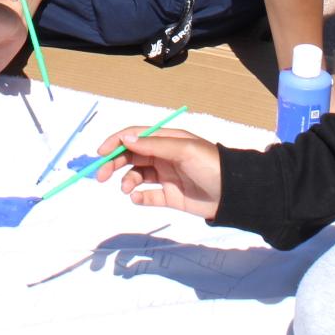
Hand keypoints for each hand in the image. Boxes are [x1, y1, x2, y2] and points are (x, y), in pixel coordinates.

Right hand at [93, 127, 222, 218]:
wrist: (233, 193)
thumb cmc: (210, 165)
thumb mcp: (183, 150)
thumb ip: (153, 145)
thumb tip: (125, 139)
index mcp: (166, 140)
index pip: (135, 136)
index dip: (116, 142)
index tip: (101, 154)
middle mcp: (163, 156)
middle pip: (131, 156)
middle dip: (114, 164)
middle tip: (101, 176)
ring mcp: (165, 176)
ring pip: (136, 175)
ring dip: (126, 180)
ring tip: (127, 189)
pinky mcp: (169, 196)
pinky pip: (147, 196)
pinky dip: (139, 197)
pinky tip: (137, 198)